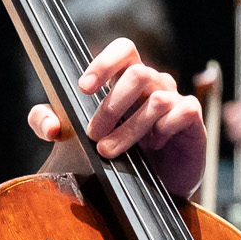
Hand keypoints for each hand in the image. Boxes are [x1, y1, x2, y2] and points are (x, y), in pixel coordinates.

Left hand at [27, 39, 205, 196]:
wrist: (154, 190)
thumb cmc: (117, 154)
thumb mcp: (74, 139)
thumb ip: (48, 123)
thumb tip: (51, 127)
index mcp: (127, 79)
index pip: (123, 50)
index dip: (104, 62)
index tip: (83, 89)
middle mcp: (154, 84)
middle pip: (137, 73)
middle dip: (111, 106)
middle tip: (93, 134)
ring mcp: (175, 99)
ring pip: (155, 100)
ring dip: (129, 129)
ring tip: (109, 152)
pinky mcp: (192, 120)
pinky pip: (181, 112)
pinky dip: (163, 129)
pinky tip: (154, 145)